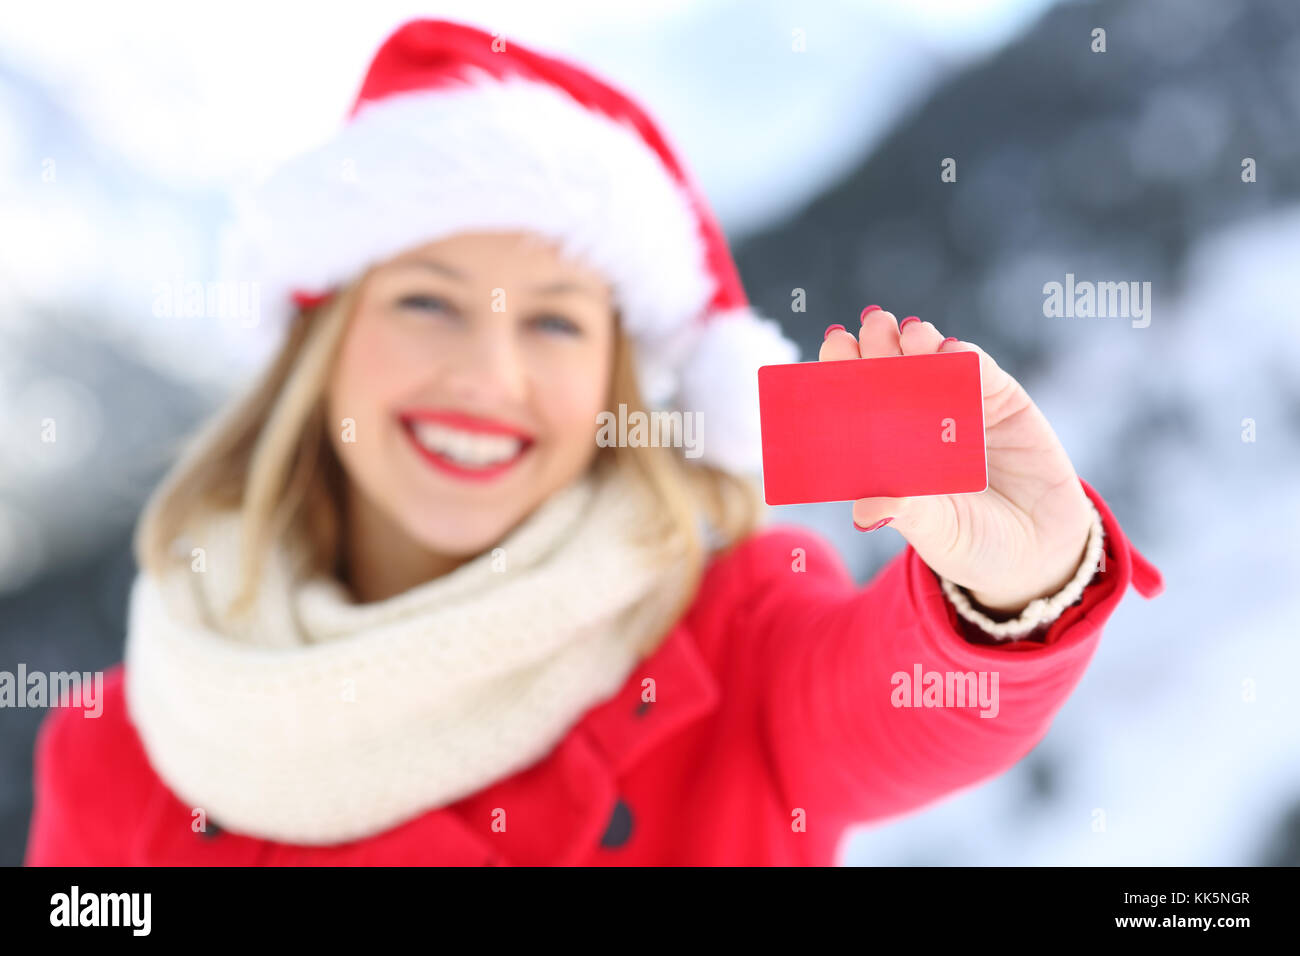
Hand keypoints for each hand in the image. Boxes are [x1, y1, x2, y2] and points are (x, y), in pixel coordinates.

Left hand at [820, 307, 1093, 613]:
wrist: (1041, 551)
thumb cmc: (973, 545)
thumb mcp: (939, 533)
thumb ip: (908, 514)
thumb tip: (866, 510)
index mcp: (887, 449)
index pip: (857, 404)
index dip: (843, 376)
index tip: (834, 352)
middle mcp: (917, 420)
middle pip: (889, 372)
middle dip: (876, 346)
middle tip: (870, 328)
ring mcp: (958, 405)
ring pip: (930, 362)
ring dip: (916, 342)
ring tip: (908, 335)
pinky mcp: (1000, 399)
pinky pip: (978, 370)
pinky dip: (963, 356)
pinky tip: (948, 350)